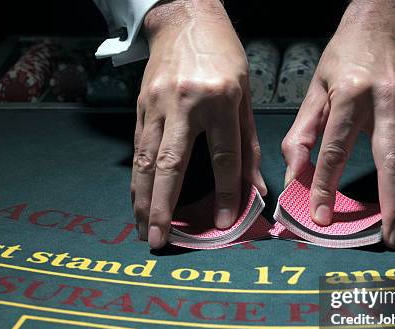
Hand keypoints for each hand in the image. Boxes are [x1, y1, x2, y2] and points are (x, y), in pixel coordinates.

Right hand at [133, 0, 265, 248]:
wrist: (184, 17)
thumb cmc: (223, 56)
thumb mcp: (245, 95)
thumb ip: (248, 144)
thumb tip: (255, 187)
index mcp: (220, 101)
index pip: (224, 157)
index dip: (227, 192)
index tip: (225, 222)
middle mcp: (185, 104)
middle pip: (171, 165)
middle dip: (163, 207)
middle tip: (158, 239)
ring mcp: (157, 105)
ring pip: (146, 160)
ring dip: (142, 199)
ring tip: (142, 228)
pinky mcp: (141, 106)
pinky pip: (138, 148)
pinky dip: (138, 178)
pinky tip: (138, 198)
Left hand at [281, 2, 394, 248]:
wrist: (381, 28)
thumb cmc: (342, 62)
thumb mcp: (313, 92)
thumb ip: (301, 136)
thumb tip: (294, 178)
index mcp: (349, 95)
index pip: (336, 151)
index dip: (326, 187)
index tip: (322, 217)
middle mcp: (387, 99)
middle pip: (393, 162)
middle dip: (392, 206)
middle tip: (388, 238)